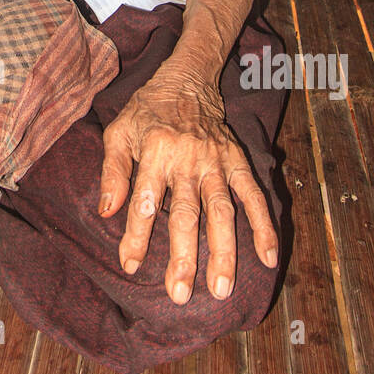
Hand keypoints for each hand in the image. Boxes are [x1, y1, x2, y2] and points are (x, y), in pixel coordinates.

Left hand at [98, 69, 278, 304]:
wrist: (186, 79)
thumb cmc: (146, 111)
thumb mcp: (118, 132)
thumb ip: (112, 171)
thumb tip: (106, 211)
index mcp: (154, 152)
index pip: (143, 202)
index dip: (136, 236)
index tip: (130, 266)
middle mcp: (186, 160)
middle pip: (185, 214)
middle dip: (183, 256)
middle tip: (180, 294)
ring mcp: (216, 162)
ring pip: (221, 212)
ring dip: (223, 251)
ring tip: (221, 288)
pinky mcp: (237, 161)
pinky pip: (253, 195)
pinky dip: (263, 225)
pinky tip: (267, 257)